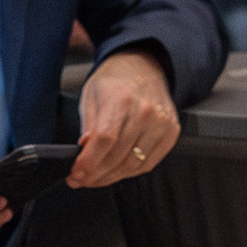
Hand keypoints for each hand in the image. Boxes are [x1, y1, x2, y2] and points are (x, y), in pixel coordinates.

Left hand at [71, 50, 180, 187]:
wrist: (142, 66)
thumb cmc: (113, 81)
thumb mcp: (90, 96)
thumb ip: (88, 125)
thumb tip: (84, 150)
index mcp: (122, 101)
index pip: (105, 140)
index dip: (88, 162)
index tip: (75, 173)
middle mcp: (146, 113)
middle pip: (118, 156)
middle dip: (94, 174)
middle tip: (79, 180)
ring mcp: (162, 124)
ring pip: (133, 164)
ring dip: (110, 177)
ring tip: (93, 179)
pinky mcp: (171, 132)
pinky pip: (149, 162)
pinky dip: (129, 172)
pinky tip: (114, 172)